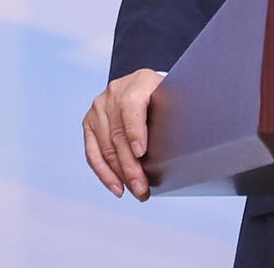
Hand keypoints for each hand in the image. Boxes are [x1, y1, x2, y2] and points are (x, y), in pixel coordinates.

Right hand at [82, 68, 162, 199]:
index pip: (132, 108)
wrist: (142, 83)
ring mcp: (98, 109)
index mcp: (138, 83)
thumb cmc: (163, 93)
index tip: (141, 153)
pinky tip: (117, 187)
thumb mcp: (172, 93)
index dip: (136, 132)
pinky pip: (93, 153)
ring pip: (106, 148)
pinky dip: (104, 173)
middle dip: (131, 167)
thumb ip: (174, 109)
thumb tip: (184, 140)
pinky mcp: (89, 123)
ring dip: (120, 175)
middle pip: (118, 136)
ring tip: (135, 191)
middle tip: (143, 188)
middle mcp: (113, 94)